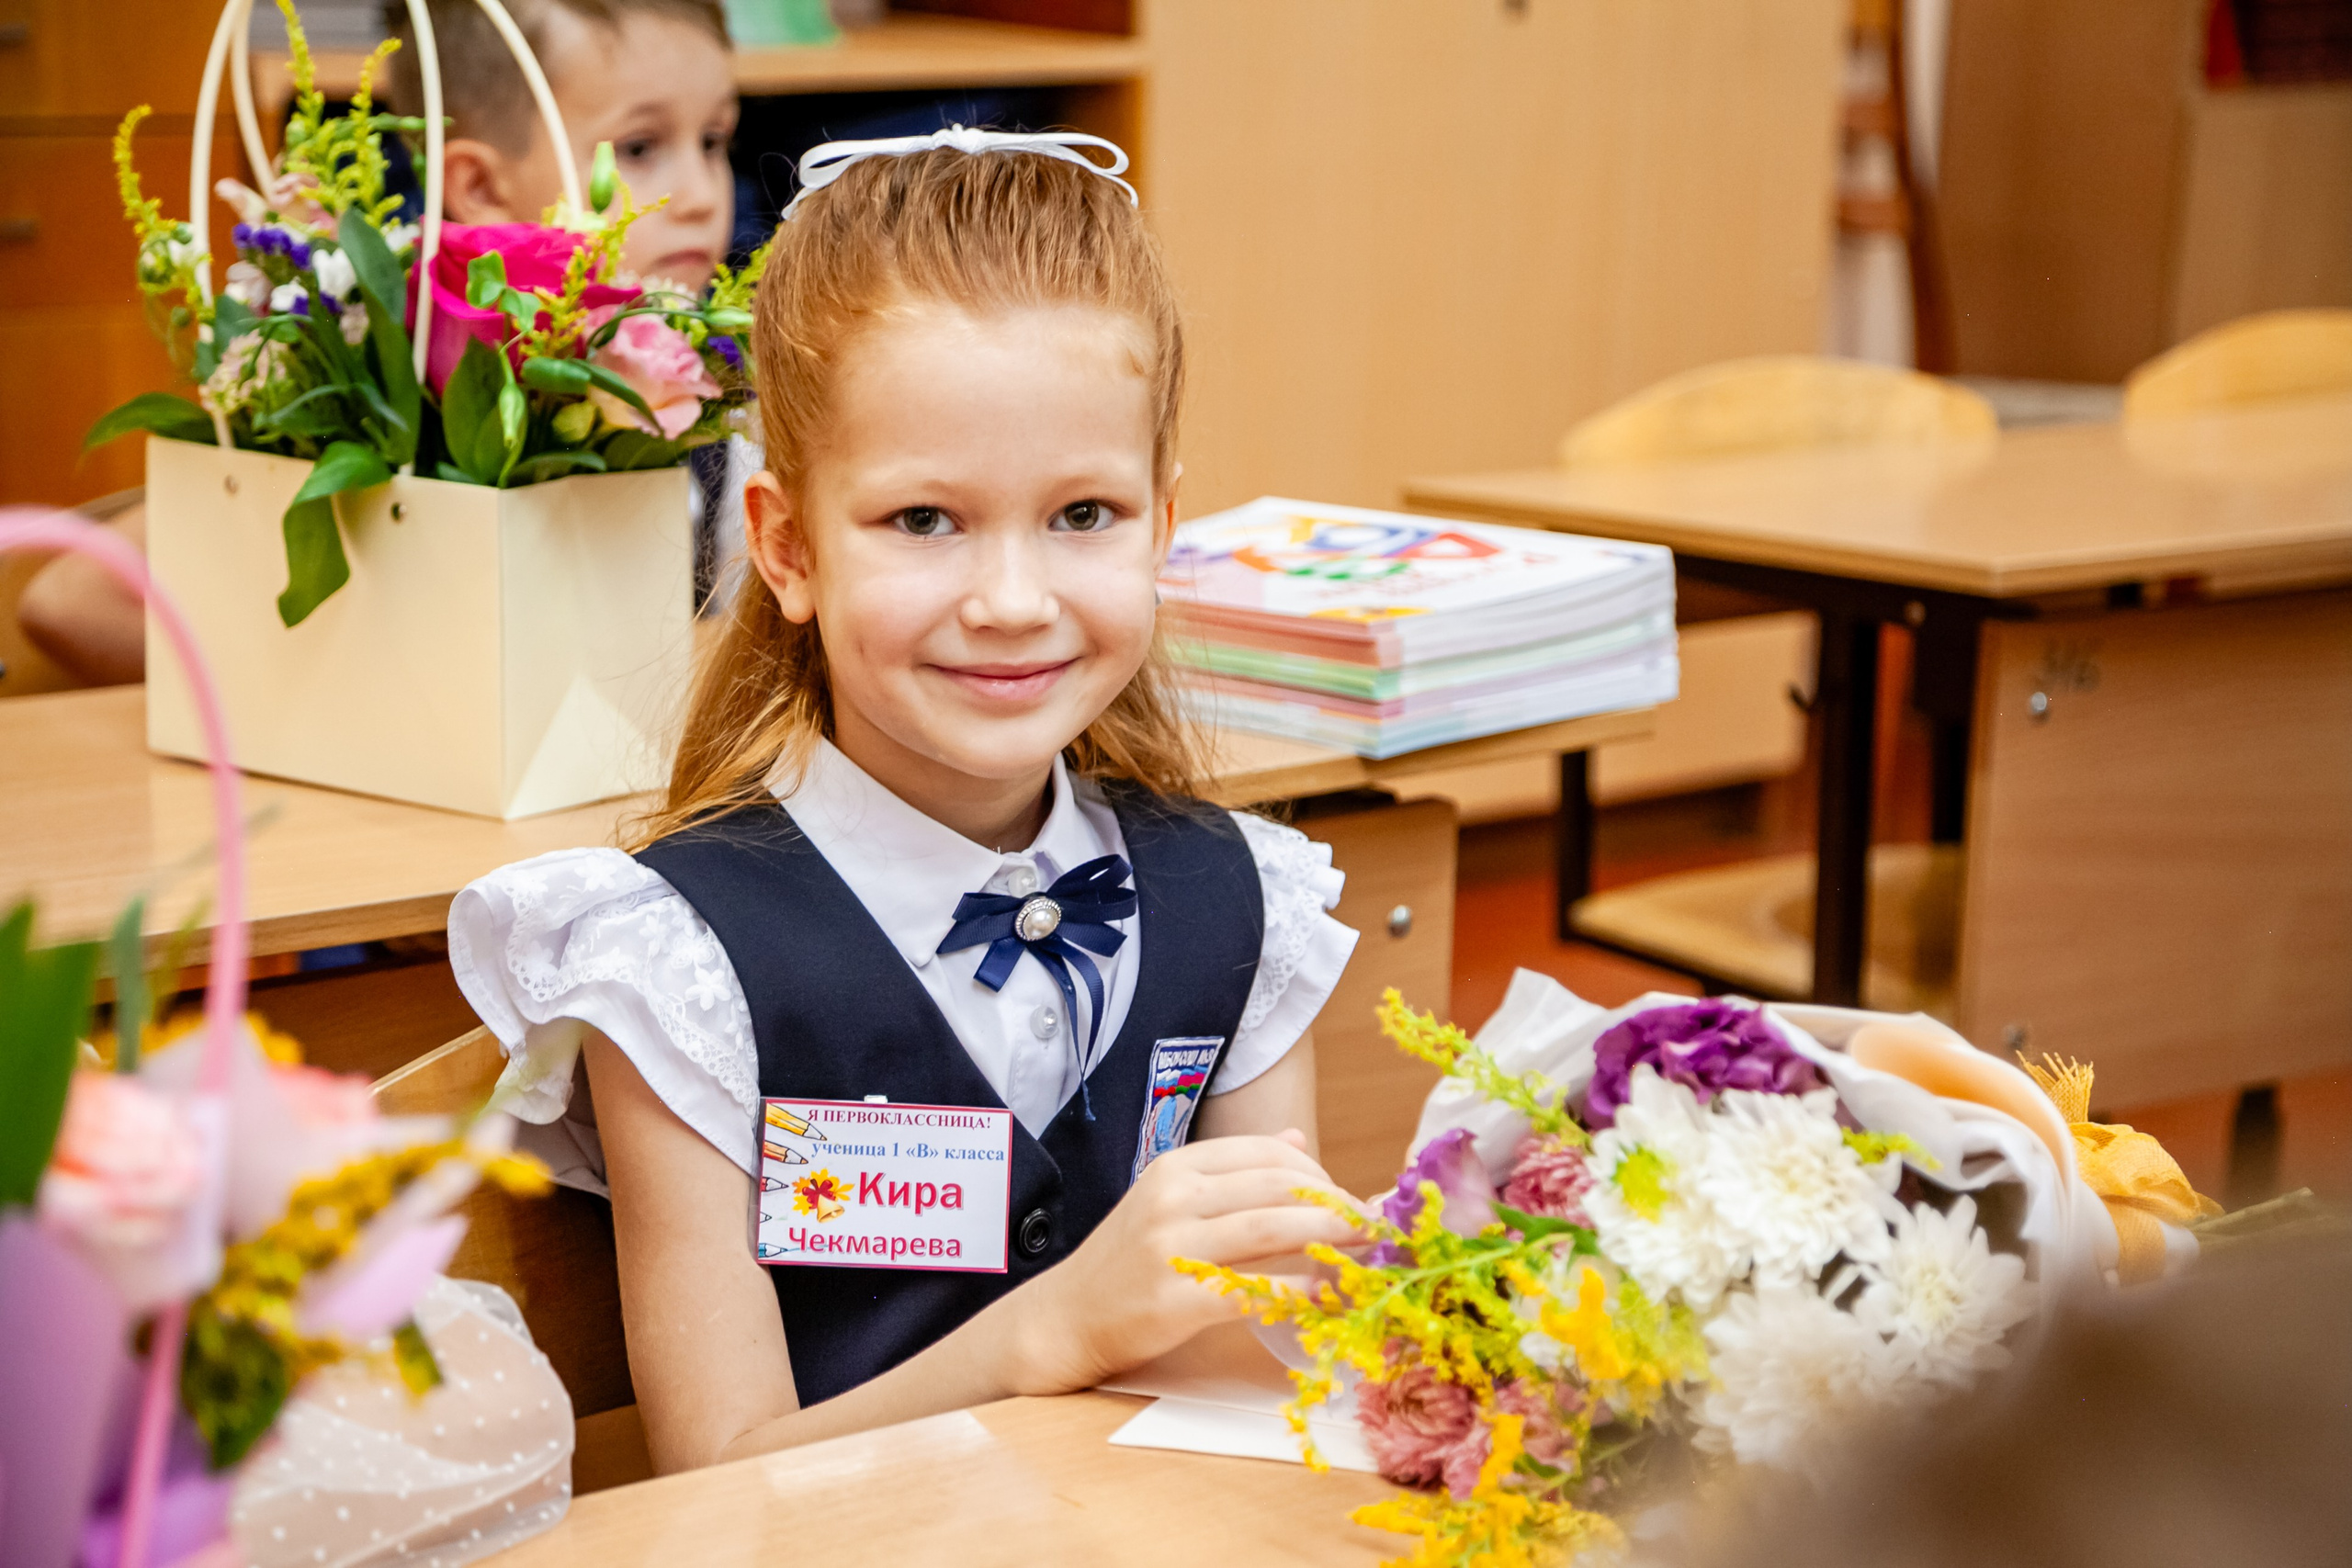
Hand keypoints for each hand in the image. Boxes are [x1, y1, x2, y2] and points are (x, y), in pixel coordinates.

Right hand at [1003, 1130, 1362, 1394]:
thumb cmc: (1127, 1260)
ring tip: (1365, 1249)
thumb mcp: (1171, 1199)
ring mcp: (1171, 1248)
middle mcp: (1173, 1198)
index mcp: (1176, 1168)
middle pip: (1276, 1186)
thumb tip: (1296, 1139)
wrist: (1066, 1317)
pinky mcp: (1175, 1300)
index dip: (1318, 1173)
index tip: (1348, 1196)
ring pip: (1271, 1229)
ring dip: (1329, 1237)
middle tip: (1372, 1223)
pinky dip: (1296, 1289)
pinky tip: (1323, 1293)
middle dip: (1335, 1202)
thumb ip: (1233, 1172)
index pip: (1264, 1155)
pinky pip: (1252, 1287)